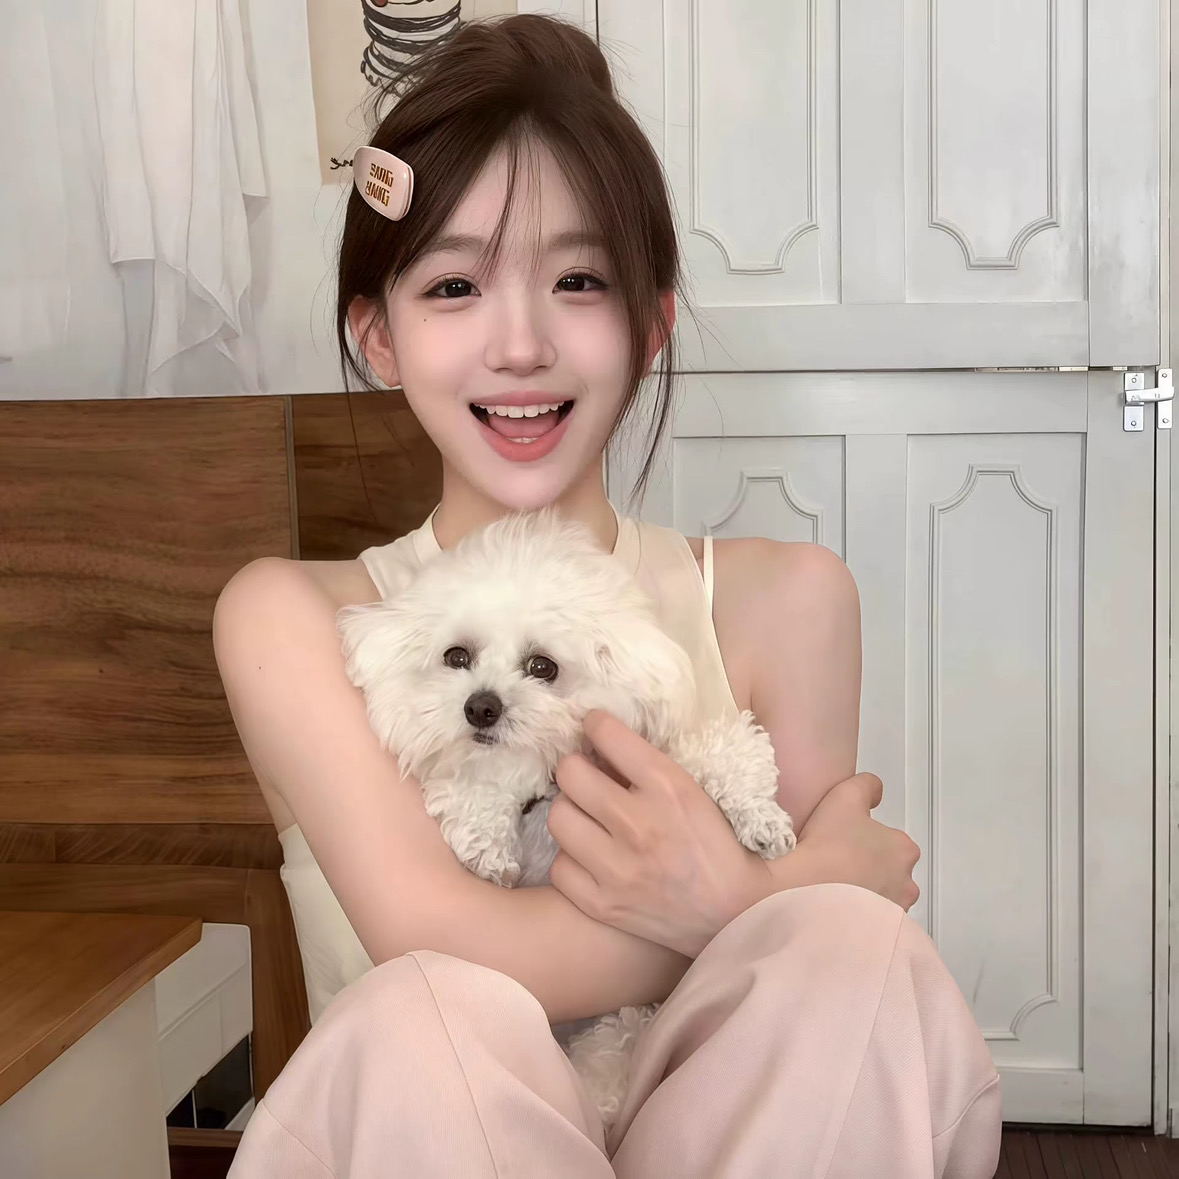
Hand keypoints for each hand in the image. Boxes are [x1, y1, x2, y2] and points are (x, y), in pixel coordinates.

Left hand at [546, 710, 771, 958]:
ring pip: (558, 817)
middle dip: (576, 769)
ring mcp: (618, 868)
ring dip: (571, 813)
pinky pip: (560, 867)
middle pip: (570, 774)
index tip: (594, 728)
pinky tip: (590, 858)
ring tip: (587, 818)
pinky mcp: (604, 905)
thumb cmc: (719, 846)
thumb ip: (652, 766)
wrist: (738, 914)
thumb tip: (604, 745)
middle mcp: (638, 824)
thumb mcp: (696, 791)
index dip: (595, 725)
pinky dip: (572, 860)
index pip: (607, 735)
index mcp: (668, 787)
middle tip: (586, 777)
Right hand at [793, 773, 920, 910]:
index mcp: (904, 849)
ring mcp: (895, 913)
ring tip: (831, 887)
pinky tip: (833, 907)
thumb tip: (875, 791)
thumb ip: (867, 785)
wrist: (805, 892)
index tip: (840, 841)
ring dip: (862, 893)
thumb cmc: (828, 844)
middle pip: (887, 870)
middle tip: (834, 863)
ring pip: (879, 897)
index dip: (863, 838)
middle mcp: (908, 883)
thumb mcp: (845, 796)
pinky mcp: (877, 934)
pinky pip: (869, 921)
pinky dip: (856, 915)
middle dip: (867, 868)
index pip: (889, 840)